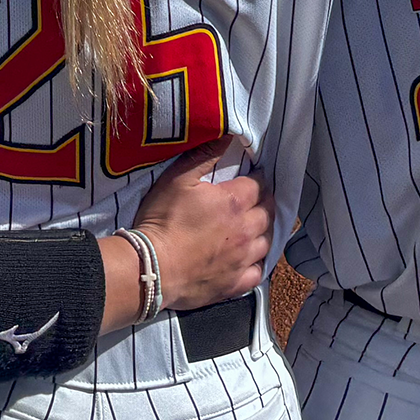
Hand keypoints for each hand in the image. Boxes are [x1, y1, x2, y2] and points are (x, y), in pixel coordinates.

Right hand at [128, 138, 274, 311]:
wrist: (151, 267)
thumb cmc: (162, 220)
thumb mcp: (177, 179)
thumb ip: (205, 156)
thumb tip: (228, 136)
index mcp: (233, 202)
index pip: (259, 185)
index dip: (257, 179)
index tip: (252, 178)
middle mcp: (245, 230)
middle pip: (268, 212)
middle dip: (264, 203)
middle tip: (255, 200)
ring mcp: (242, 259)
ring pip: (267, 242)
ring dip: (264, 232)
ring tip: (255, 228)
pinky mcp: (235, 283)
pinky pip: (258, 272)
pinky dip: (257, 264)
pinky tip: (250, 259)